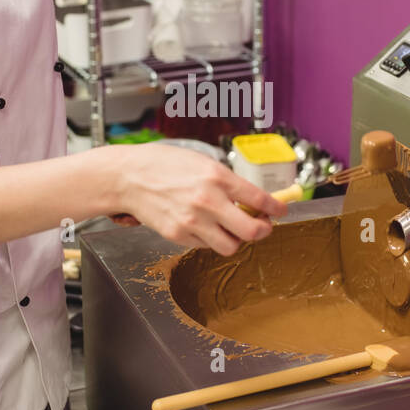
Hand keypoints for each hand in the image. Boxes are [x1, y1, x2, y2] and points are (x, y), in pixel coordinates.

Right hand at [115, 144, 287, 254]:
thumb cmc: (163, 165)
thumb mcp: (202, 162)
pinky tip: (203, 225)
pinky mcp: (178, 236)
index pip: (260, 199)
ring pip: (231, 247)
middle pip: (252, 232)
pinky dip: (210, 239)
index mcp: (217, 177)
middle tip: (262, 225)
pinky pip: (205, 246)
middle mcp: (208, 201)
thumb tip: (253, 200)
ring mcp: (192, 222)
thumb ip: (228, 181)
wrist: (128, 177)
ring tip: (230, 228)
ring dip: (236, 239)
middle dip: (263, 231)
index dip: (276, 208)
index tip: (281, 210)